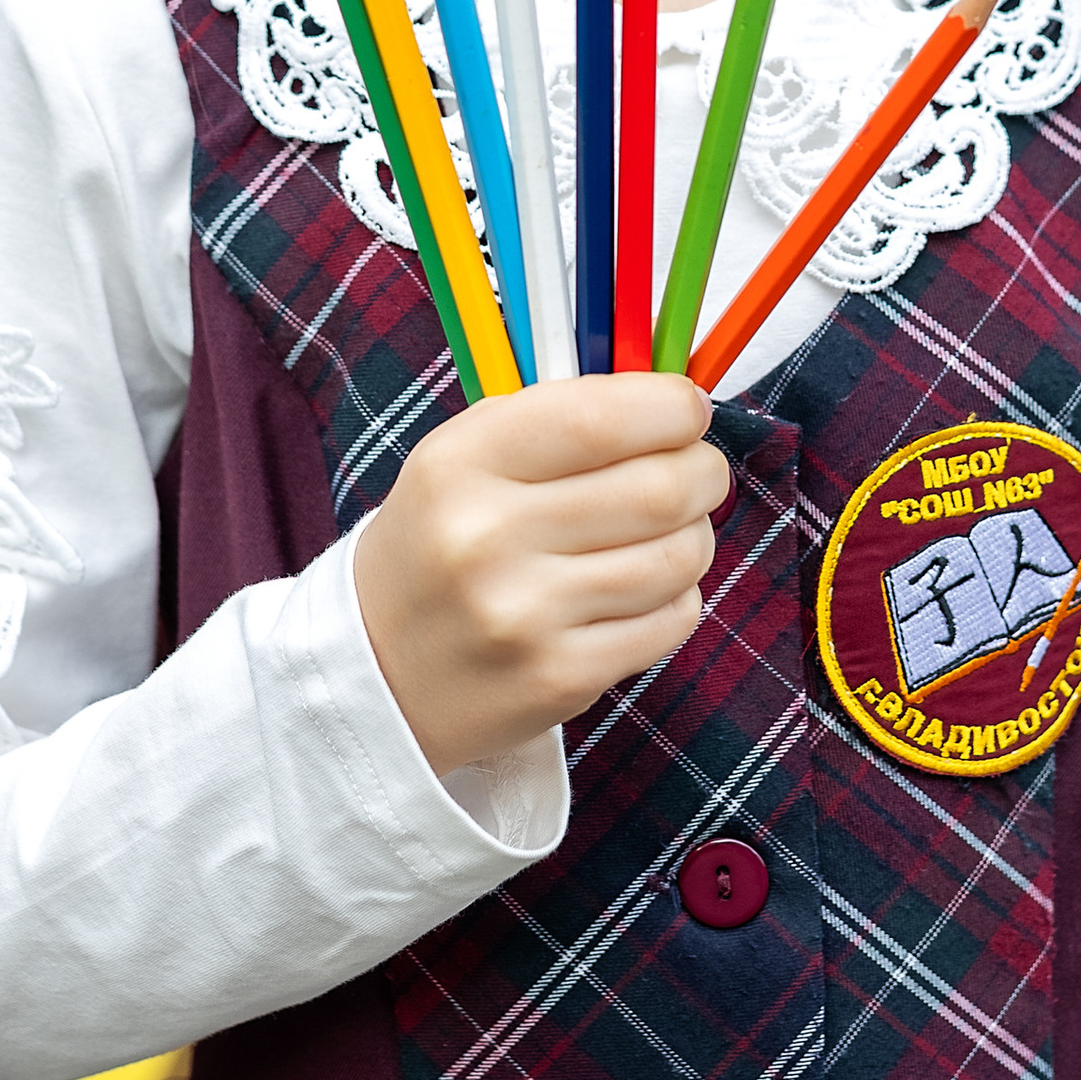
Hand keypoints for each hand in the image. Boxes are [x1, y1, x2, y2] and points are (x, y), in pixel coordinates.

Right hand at [350, 377, 727, 775]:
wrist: (379, 675)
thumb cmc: (442, 544)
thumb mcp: (464, 459)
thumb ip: (562, 419)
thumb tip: (678, 402)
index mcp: (461, 464)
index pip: (600, 419)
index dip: (670, 408)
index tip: (688, 409)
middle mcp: (487, 539)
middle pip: (657, 488)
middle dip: (701, 470)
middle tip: (699, 469)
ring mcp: (524, 617)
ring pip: (676, 556)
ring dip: (694, 534)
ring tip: (672, 529)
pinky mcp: (560, 678)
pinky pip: (670, 620)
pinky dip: (679, 594)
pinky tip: (647, 586)